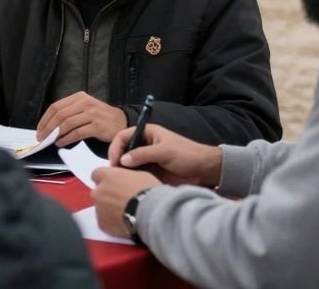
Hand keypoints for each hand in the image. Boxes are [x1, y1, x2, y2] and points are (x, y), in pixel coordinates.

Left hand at [37, 91, 127, 146]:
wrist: (122, 121)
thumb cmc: (101, 117)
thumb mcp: (85, 108)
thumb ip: (69, 113)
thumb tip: (49, 125)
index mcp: (79, 97)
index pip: (56, 106)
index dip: (45, 119)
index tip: (39, 129)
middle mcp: (85, 103)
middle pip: (60, 114)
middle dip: (48, 127)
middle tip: (41, 137)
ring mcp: (92, 114)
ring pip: (67, 123)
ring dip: (55, 134)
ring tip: (50, 141)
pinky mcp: (97, 126)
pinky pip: (77, 133)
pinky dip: (66, 139)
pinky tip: (61, 143)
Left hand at [91, 167, 160, 236]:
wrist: (150, 212)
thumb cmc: (148, 191)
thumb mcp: (140, 175)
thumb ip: (126, 177)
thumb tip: (126, 181)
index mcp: (106, 176)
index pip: (97, 174)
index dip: (106, 180)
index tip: (115, 184)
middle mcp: (98, 191)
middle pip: (98, 192)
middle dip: (107, 195)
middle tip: (122, 200)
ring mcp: (99, 209)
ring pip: (100, 208)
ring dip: (109, 209)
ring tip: (125, 214)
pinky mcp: (103, 224)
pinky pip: (105, 222)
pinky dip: (112, 223)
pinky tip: (124, 223)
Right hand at [108, 123, 222, 186]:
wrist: (205, 170)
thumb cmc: (187, 155)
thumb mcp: (164, 152)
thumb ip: (143, 154)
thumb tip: (122, 161)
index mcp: (147, 133)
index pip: (124, 136)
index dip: (116, 147)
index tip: (114, 161)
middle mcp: (144, 144)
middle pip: (123, 150)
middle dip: (117, 160)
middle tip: (115, 174)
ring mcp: (147, 159)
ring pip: (128, 163)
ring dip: (123, 171)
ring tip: (121, 181)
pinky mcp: (151, 171)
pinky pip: (136, 174)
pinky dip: (131, 178)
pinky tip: (130, 184)